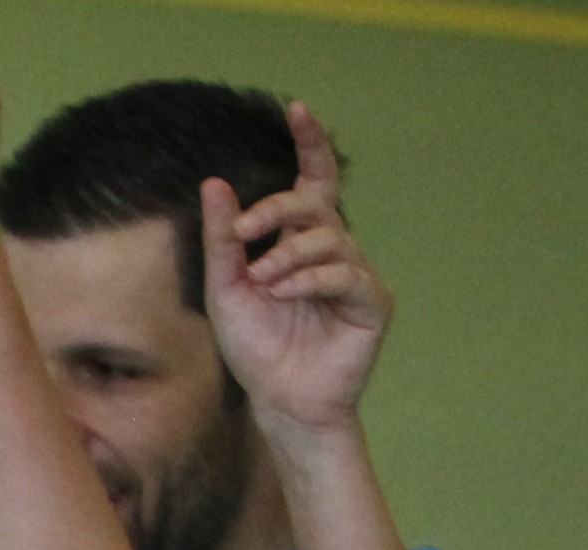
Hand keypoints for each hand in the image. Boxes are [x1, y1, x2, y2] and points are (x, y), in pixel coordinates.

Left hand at [206, 110, 387, 434]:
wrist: (278, 401)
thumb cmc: (255, 348)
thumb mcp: (226, 290)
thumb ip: (222, 241)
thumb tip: (215, 183)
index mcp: (300, 243)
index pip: (313, 181)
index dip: (310, 145)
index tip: (297, 109)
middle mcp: (333, 251)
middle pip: (314, 205)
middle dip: (276, 210)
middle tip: (243, 232)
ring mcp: (356, 274)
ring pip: (329, 238)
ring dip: (289, 255)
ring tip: (262, 281)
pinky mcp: (371, 302)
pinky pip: (345, 275)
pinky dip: (311, 279)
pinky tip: (285, 292)